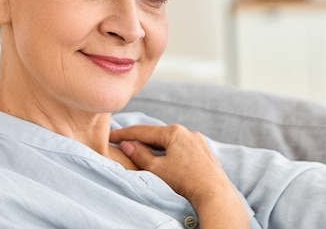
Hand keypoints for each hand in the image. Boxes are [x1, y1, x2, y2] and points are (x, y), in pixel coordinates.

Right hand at [109, 124, 248, 227]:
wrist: (215, 194)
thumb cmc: (185, 181)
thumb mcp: (156, 168)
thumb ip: (139, 155)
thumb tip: (127, 144)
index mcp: (174, 132)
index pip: (143, 131)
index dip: (124, 134)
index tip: (110, 136)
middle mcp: (188, 132)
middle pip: (158, 135)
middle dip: (141, 140)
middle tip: (124, 143)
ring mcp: (198, 142)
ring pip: (171, 143)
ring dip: (156, 148)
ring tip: (143, 153)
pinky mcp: (205, 153)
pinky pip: (182, 149)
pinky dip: (170, 153)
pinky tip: (166, 161)